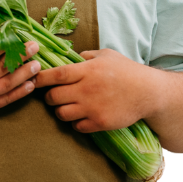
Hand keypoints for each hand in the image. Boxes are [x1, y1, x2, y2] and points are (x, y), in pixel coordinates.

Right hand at [0, 26, 40, 120]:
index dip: (5, 44)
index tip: (18, 35)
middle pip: (2, 67)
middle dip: (20, 56)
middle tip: (35, 47)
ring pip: (7, 84)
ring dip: (24, 74)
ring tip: (37, 65)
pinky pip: (6, 100)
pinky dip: (20, 93)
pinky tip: (31, 85)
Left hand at [33, 48, 158, 133]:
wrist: (148, 92)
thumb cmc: (126, 70)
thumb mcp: (106, 55)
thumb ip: (86, 55)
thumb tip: (71, 56)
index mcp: (87, 70)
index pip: (56, 74)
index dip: (41, 77)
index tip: (34, 77)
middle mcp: (87, 89)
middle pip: (53, 97)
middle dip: (49, 97)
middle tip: (53, 94)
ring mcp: (93, 108)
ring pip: (61, 114)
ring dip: (60, 110)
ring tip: (67, 106)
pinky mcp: (100, 123)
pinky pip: (77, 127)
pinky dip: (75, 122)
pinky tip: (82, 116)